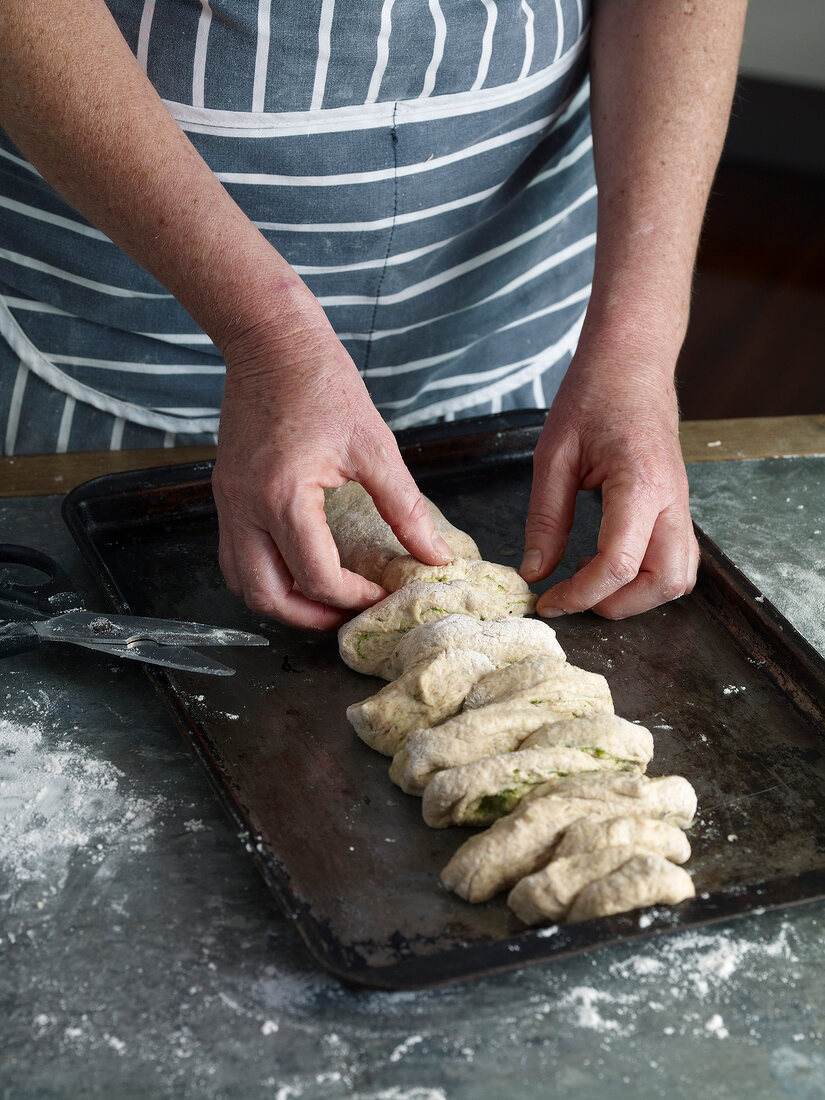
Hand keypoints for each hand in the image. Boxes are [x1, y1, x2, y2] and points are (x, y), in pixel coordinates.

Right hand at [212, 289, 452, 629]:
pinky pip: (235, 553)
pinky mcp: (225, 492)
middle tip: (348, 615)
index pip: (316, 577)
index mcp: (284, 497)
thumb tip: (435, 555)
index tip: (381, 594)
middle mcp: (245, 507)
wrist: (270, 341)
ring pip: (242, 581)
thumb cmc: (323, 384)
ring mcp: (228, 502)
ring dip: (281, 601)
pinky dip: (264, 572)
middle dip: (309, 617)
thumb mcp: (375, 447)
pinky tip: (298, 564)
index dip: (353, 597)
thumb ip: (406, 508)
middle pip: (266, 596)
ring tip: (323, 599)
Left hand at [520, 345, 698, 619]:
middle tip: (574, 597)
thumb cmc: (592, 396)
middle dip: (618, 605)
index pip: (617, 564)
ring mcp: (681, 503)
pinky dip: (648, 576)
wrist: (632, 361)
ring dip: (639, 596)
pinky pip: (678, 557)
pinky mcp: (677, 505)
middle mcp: (671, 499)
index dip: (580, 595)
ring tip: (593, 584)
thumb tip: (535, 572)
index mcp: (638, 483)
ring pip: (680, 577)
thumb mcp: (552, 456)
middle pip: (666, 582)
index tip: (547, 600)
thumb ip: (545, 518)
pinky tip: (610, 565)